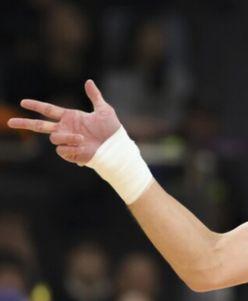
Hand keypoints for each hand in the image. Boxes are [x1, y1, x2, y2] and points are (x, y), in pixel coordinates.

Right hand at [7, 79, 121, 164]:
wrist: (116, 147)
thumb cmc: (112, 130)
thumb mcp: (104, 110)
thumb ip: (94, 96)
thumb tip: (88, 81)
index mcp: (70, 117)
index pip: (48, 110)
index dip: (36, 105)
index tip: (23, 102)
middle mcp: (65, 129)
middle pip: (39, 125)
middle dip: (24, 123)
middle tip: (10, 122)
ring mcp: (67, 141)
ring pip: (53, 138)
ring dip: (67, 137)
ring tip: (82, 138)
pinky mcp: (70, 153)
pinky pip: (61, 150)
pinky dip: (71, 148)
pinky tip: (83, 148)